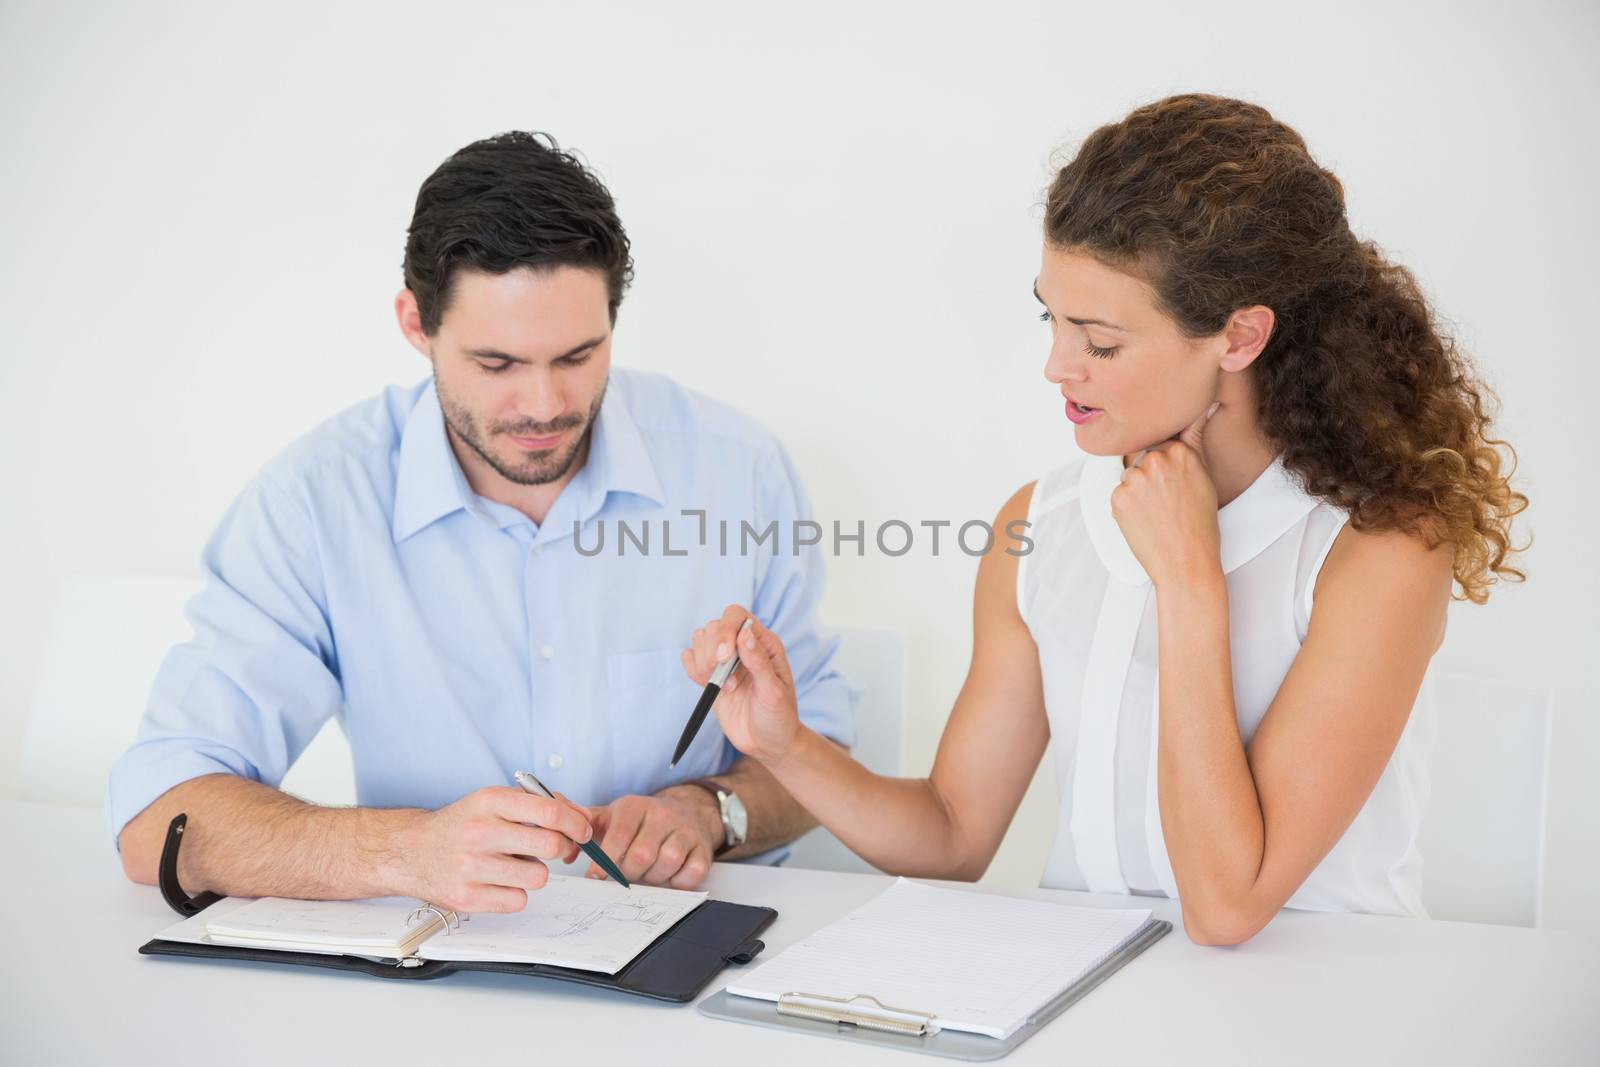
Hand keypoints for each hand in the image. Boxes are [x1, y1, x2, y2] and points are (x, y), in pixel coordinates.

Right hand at [400, 786, 592, 913]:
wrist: (411, 850)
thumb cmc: (462, 824)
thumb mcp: (494, 802)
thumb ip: (539, 805)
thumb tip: (583, 818)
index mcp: (490, 801)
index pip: (549, 811)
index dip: (576, 823)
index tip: (582, 830)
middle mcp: (480, 832)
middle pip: (551, 845)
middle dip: (562, 848)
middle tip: (553, 848)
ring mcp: (471, 867)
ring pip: (539, 877)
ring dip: (535, 872)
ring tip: (515, 864)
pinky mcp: (467, 898)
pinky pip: (518, 900)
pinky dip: (515, 892)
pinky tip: (498, 881)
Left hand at [582, 791, 719, 888]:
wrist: (687, 811)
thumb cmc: (641, 821)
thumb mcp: (611, 816)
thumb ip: (583, 826)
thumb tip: (561, 843)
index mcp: (635, 806)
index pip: (619, 834)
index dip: (605, 860)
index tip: (595, 876)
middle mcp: (662, 815)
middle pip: (642, 855)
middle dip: (629, 873)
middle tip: (625, 876)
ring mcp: (685, 831)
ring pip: (667, 863)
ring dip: (653, 877)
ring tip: (647, 873)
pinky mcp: (703, 849)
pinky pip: (691, 873)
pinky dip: (678, 881)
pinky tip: (669, 875)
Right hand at [682, 605, 801, 764]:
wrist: (768, 743)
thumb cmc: (778, 717)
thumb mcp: (773, 692)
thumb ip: (758, 662)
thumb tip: (744, 633)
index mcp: (764, 643)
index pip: (736, 616)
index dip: (725, 630)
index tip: (723, 657)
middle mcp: (743, 646)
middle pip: (714, 626)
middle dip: (712, 652)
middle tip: (727, 683)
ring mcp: (726, 660)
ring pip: (700, 639)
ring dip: (704, 663)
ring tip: (723, 688)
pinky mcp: (711, 675)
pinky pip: (690, 657)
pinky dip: (692, 669)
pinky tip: (708, 686)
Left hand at [1111, 401, 1223, 588]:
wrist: (1187, 561)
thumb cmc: (1199, 522)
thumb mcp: (1204, 474)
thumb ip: (1194, 437)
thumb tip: (1204, 405)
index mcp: (1178, 450)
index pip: (1157, 439)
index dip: (1162, 459)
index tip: (1168, 478)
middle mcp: (1155, 460)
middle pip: (1140, 454)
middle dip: (1148, 472)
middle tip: (1165, 499)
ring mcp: (1134, 479)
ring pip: (1127, 474)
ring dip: (1136, 488)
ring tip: (1156, 511)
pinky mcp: (1118, 498)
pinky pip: (1117, 493)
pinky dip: (1126, 505)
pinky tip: (1144, 519)